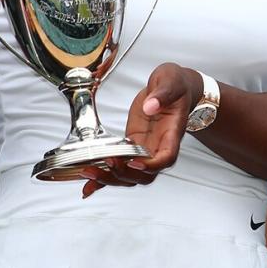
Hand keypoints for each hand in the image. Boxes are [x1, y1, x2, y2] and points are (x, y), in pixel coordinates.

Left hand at [81, 64, 201, 197]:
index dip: (151, 165)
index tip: (134, 162)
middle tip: (107, 162)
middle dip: (124, 174)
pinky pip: (120, 166)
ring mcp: (144, 148)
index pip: (166, 158)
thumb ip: (162, 93)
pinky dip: (104, 179)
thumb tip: (150, 106)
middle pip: (145, 175)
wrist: (174, 86)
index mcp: (171, 133)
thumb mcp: (171, 81)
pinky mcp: (132, 145)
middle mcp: (158, 146)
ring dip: (110, 178)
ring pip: (131, 175)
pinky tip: (89, 186)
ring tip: (90, 172)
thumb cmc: (177, 85)